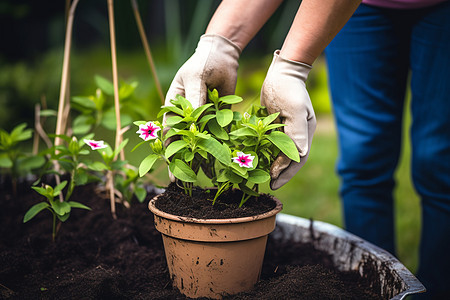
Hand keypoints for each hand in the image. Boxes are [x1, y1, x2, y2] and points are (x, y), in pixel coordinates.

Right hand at [164, 34, 240, 181]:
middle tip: (185, 182)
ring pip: (202, 142)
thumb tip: (192, 123)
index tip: (170, 170)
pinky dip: (220, 146)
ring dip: (204, 157)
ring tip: (206, 178)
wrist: (224, 55)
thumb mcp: (195, 79)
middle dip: (185, 161)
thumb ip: (193, 100)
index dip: (168, 152)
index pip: (168, 132)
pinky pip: (218, 135)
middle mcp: (186, 116)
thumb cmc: (203, 64)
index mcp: (173, 107)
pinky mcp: (218, 118)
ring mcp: (203, 118)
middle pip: (184, 142)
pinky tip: (223, 160)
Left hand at [261, 50, 315, 189]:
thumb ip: (297, 133)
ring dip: (269, 164)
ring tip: (257, 174)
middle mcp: (297, 135)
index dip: (286, 173)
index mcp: (305, 134)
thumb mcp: (294, 111)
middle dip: (278, 172)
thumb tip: (301, 155)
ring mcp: (286, 130)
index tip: (273, 184)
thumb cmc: (289, 89)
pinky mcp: (275, 125)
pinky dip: (262, 151)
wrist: (281, 72)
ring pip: (278, 153)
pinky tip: (252, 157)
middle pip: (288, 159)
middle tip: (265, 184)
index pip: (297, 159)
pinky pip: (269, 142)